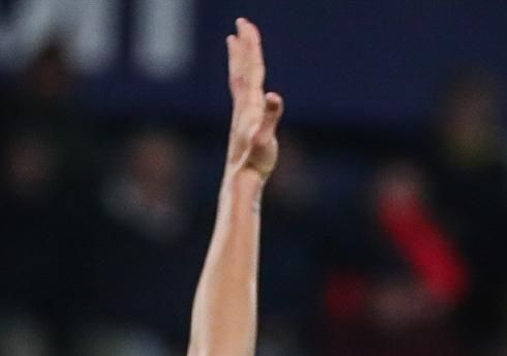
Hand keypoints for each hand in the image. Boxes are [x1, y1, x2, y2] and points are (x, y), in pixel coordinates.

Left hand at [225, 17, 281, 184]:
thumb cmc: (255, 162)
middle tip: (240, 23)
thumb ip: (270, 117)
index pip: (252, 68)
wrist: (241, 180)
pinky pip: (240, 92)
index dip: (250, 46)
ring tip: (233, 42)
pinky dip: (240, 78)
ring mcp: (241, 113)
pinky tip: (241, 77)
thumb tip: (274, 96)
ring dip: (238, 59)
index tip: (245, 26)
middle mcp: (243, 106)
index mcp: (250, 105)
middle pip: (243, 68)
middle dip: (243, 45)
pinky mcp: (242, 122)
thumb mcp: (266, 139)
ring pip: (239, 78)